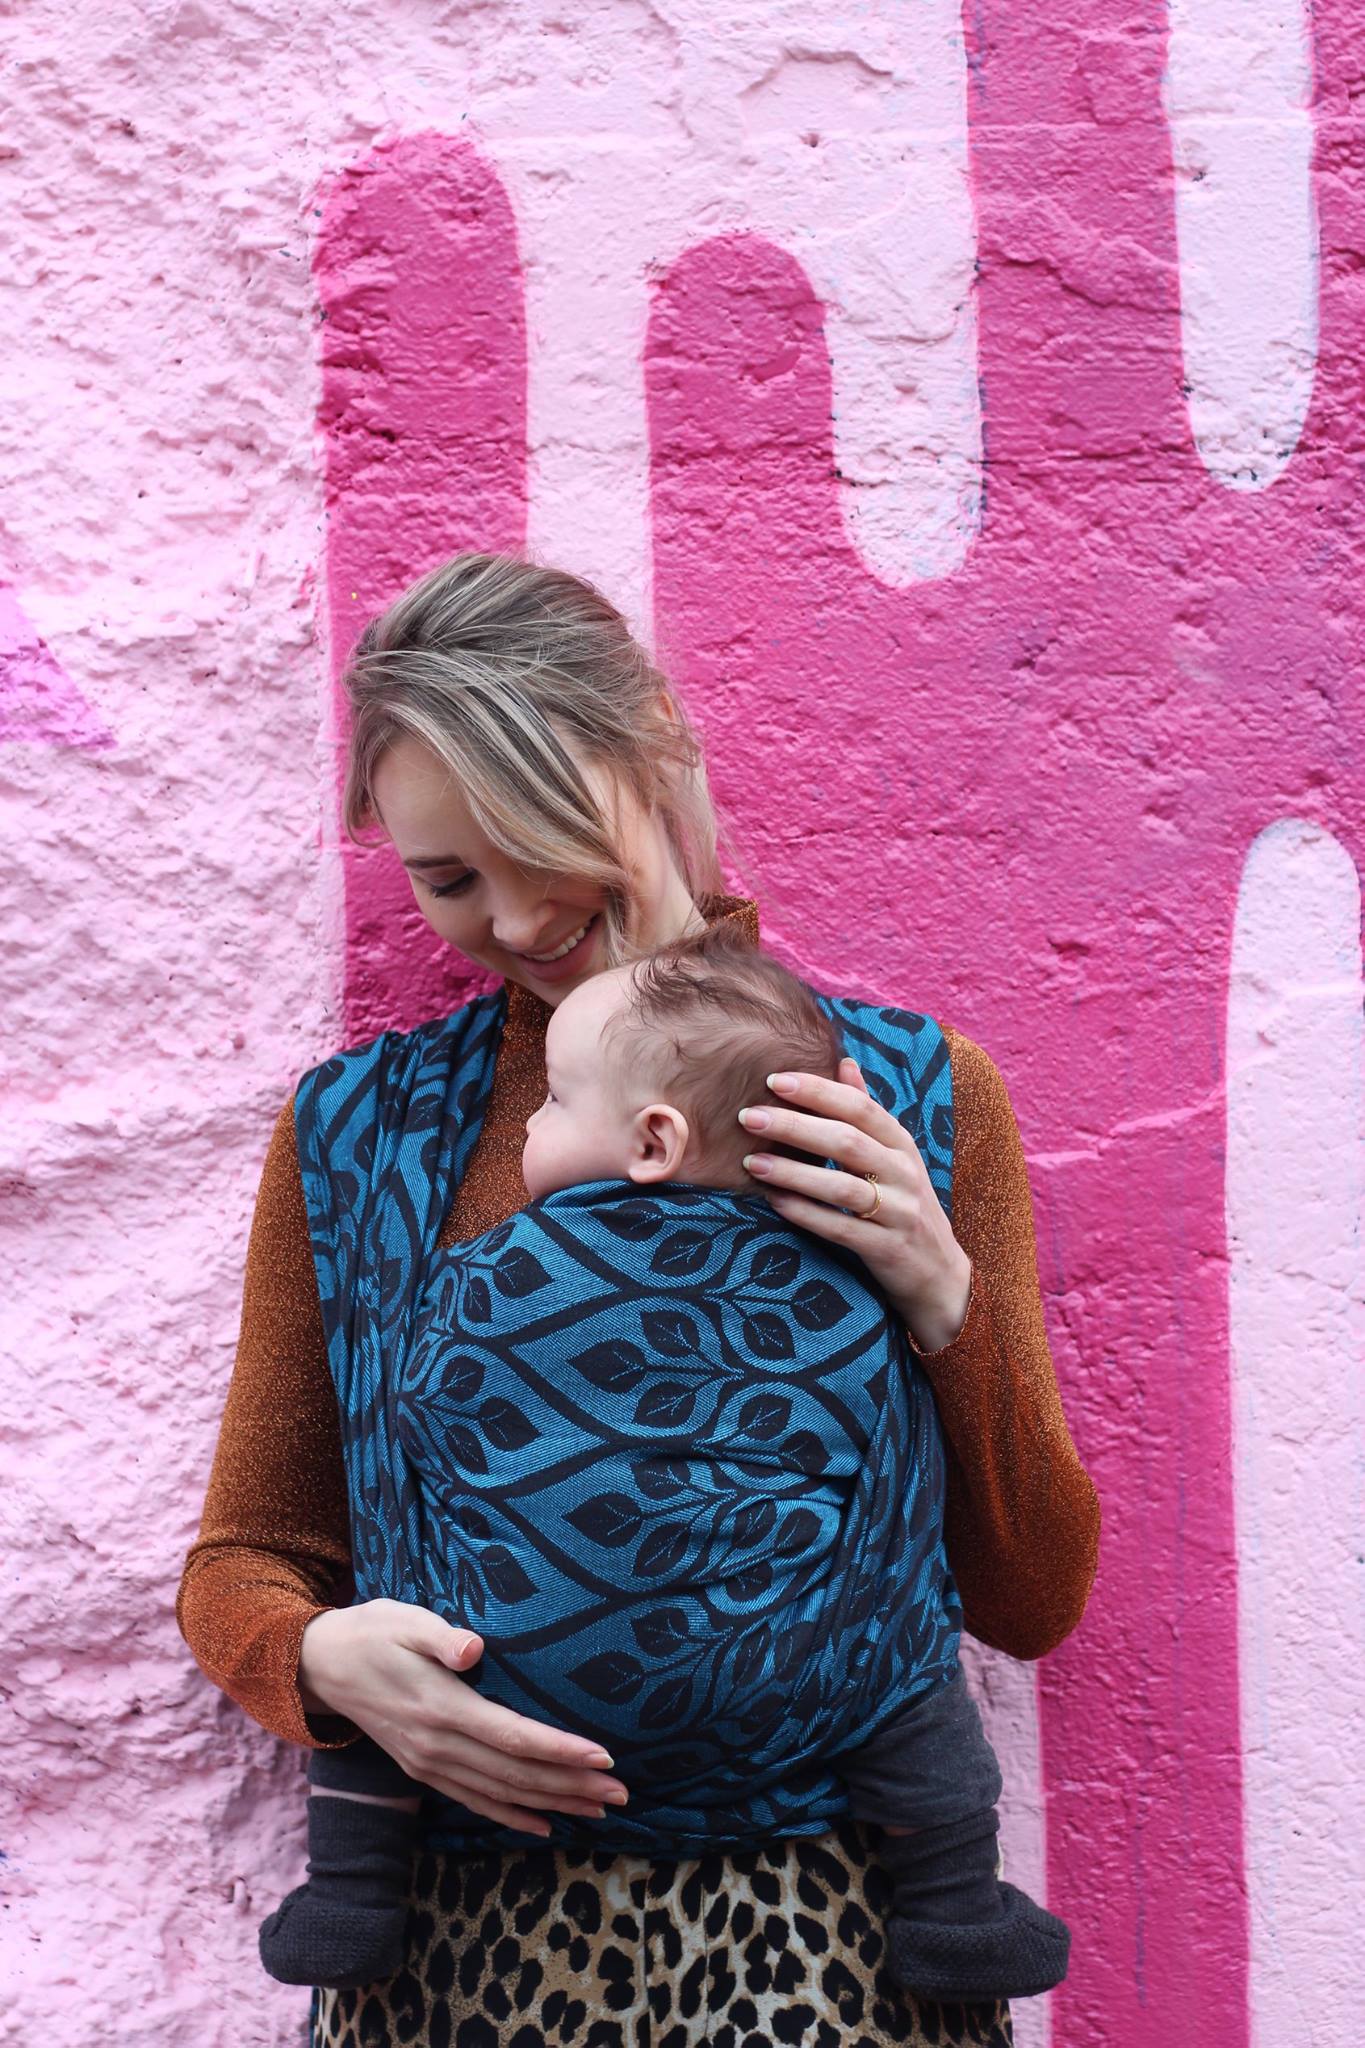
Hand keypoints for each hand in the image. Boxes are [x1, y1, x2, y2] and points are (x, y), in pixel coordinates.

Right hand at [298, 1599, 627, 1837]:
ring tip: (598, 1811)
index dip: (559, 1750)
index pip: (512, 1736)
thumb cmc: (373, 1632)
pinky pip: (474, 1800)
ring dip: (552, 1803)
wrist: (322, 1665)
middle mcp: (437, 1746)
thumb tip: (473, 1648)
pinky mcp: (423, 1769)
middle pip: (516, 1773)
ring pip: (501, 1792)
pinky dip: (511, 1815)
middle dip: (571, 1785)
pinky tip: (543, 1825)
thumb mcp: (404, 1620)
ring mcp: (429, 1763)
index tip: (603, 1757)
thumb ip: (440, 1636)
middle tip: (621, 1793)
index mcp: (441, 1707)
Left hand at [739, 1057, 972, 1354]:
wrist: (938, 1273)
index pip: (860, 1107)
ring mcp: (898, 1212)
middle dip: (795, 1126)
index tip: (775, 1080)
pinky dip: (805, 1213)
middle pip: (847, 1142)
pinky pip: (840, 1229)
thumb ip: (867, 1110)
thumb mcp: (894, 1154)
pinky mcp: (886, 1249)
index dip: (819, 1091)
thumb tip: (844, 1060)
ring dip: (794, 1172)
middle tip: (749, 1116)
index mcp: (901, 1144)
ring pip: (841, 1187)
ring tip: (752, 1162)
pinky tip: (774, 1201)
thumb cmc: (903, 1204)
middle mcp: (903, 1173)